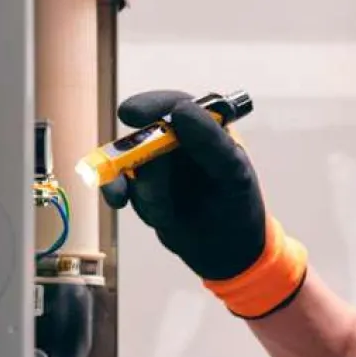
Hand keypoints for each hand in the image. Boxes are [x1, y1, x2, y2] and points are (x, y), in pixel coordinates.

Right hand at [102, 90, 266, 280]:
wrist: (226, 252)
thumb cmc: (238, 206)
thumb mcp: (233, 174)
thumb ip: (210, 141)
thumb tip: (180, 110)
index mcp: (204, 129)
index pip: (175, 105)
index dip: (151, 105)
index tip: (130, 114)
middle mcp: (176, 142)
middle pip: (144, 133)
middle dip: (138, 158)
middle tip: (139, 176)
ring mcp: (156, 164)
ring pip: (129, 162)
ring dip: (143, 190)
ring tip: (166, 214)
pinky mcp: (141, 187)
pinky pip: (120, 182)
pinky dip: (117, 191)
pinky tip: (119, 201)